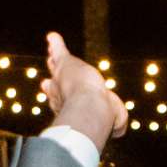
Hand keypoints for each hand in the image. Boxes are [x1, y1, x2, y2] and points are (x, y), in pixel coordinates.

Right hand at [40, 32, 128, 149]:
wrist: (89, 109)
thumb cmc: (101, 118)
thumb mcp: (115, 120)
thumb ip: (117, 123)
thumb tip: (120, 130)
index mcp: (75, 109)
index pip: (69, 107)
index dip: (68, 107)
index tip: (68, 108)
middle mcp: (63, 96)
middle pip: (56, 88)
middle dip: (52, 86)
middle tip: (46, 83)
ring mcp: (62, 78)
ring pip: (57, 67)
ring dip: (55, 60)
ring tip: (52, 54)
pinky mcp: (65, 62)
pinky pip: (59, 50)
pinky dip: (56, 43)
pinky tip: (53, 36)